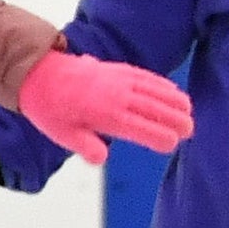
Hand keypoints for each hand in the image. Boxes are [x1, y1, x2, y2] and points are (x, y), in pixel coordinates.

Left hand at [10, 48, 191, 164]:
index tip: (171, 145)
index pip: (141, 128)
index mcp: (105, 114)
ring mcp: (119, 79)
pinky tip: (173, 89)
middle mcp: (116, 95)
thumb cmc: (50, 109)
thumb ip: (84, 145)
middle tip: (190, 130)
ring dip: (173, 100)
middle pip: (154, 108)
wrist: (38, 73)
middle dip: (175, 119)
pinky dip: (161, 83)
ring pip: (154, 90)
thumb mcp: (61, 133)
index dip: (159, 137)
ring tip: (189, 110)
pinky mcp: (117, 69)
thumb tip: (101, 158)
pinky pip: (145, 76)